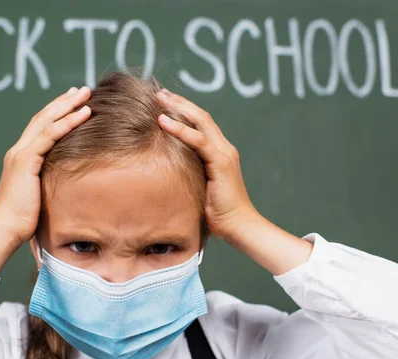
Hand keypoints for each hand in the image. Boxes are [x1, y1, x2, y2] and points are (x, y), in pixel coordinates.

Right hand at [0, 86, 91, 243]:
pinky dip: (68, 122)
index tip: (74, 102)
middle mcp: (19, 150)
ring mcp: (21, 153)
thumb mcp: (39, 194)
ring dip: (68, 105)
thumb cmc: (23, 219)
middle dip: (64, 101)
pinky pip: (50, 135)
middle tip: (83, 89)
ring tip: (86, 94)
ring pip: (47, 121)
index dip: (57, 112)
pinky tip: (84, 114)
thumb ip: (48, 182)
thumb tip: (67, 184)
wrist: (5, 229)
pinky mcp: (26, 160)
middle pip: (43, 117)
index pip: (40, 127)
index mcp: (21, 157)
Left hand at [155, 88, 256, 241]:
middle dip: (179, 102)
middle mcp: (224, 148)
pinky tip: (163, 121)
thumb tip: (166, 170)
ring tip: (159, 99)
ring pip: (200, 122)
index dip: (183, 111)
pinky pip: (198, 140)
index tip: (164, 103)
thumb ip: (190, 173)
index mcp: (220, 153)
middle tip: (159, 93)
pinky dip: (180, 129)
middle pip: (201, 116)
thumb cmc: (218, 213)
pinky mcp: (221, 163)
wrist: (239, 226)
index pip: (201, 124)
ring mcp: (224, 154)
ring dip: (178, 108)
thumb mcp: (199, 187)